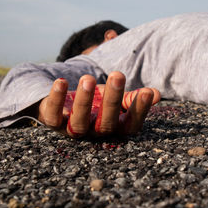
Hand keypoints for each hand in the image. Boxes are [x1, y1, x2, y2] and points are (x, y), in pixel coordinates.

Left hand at [37, 71, 160, 137]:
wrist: (64, 104)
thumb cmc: (96, 101)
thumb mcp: (114, 98)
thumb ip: (132, 98)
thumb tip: (156, 94)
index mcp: (114, 128)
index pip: (131, 125)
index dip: (140, 110)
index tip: (147, 92)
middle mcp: (94, 132)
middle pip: (106, 123)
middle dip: (112, 100)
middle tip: (118, 75)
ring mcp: (72, 129)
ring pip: (78, 123)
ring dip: (84, 102)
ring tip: (88, 78)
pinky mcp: (52, 121)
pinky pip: (52, 115)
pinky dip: (56, 98)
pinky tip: (62, 81)